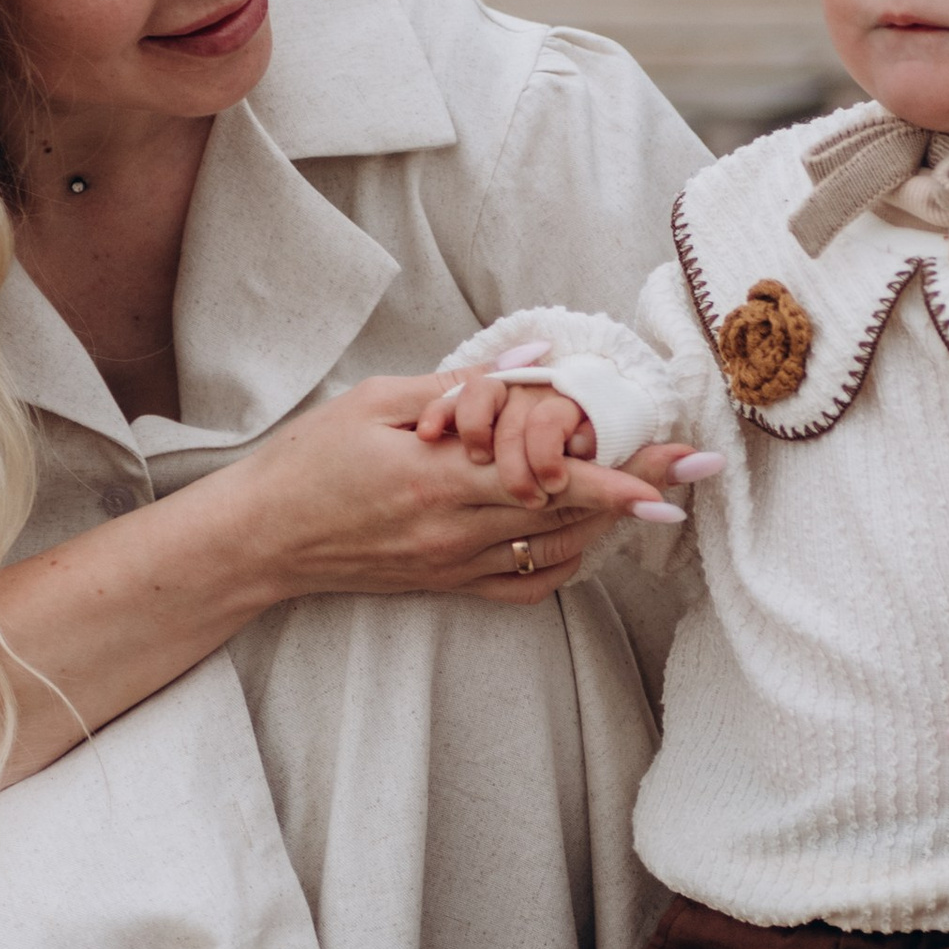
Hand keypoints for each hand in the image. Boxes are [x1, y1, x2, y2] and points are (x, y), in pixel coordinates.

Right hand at [235, 374, 698, 605]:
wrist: (259, 539)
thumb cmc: (308, 459)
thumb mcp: (377, 399)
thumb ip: (462, 385)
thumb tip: (537, 361)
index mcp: (438, 478)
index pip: (549, 479)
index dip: (619, 478)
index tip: (674, 473)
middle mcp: (453, 532)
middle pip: (568, 517)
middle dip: (634, 494)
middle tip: (689, 473)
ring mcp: (452, 568)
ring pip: (554, 552)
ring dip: (604, 524)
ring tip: (645, 493)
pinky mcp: (444, 587)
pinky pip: (523, 584)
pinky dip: (562, 560)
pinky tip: (581, 536)